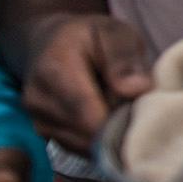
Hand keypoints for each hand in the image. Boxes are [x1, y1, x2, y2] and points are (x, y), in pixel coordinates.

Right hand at [23, 13, 152, 152]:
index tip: (144, 110)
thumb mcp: (115, 32)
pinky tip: (106, 117)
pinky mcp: (45, 134)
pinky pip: (79, 149)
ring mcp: (38, 120)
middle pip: (88, 133)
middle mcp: (38, 100)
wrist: (52, 43)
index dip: (120, 119)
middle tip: (135, 105)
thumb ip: (125, 58)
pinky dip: (98, 139)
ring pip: (85, 145)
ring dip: (108, 134)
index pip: (88, 114)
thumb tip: (136, 90)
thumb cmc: (91, 37)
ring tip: (119, 106)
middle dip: (118, 126)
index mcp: (55, 70)